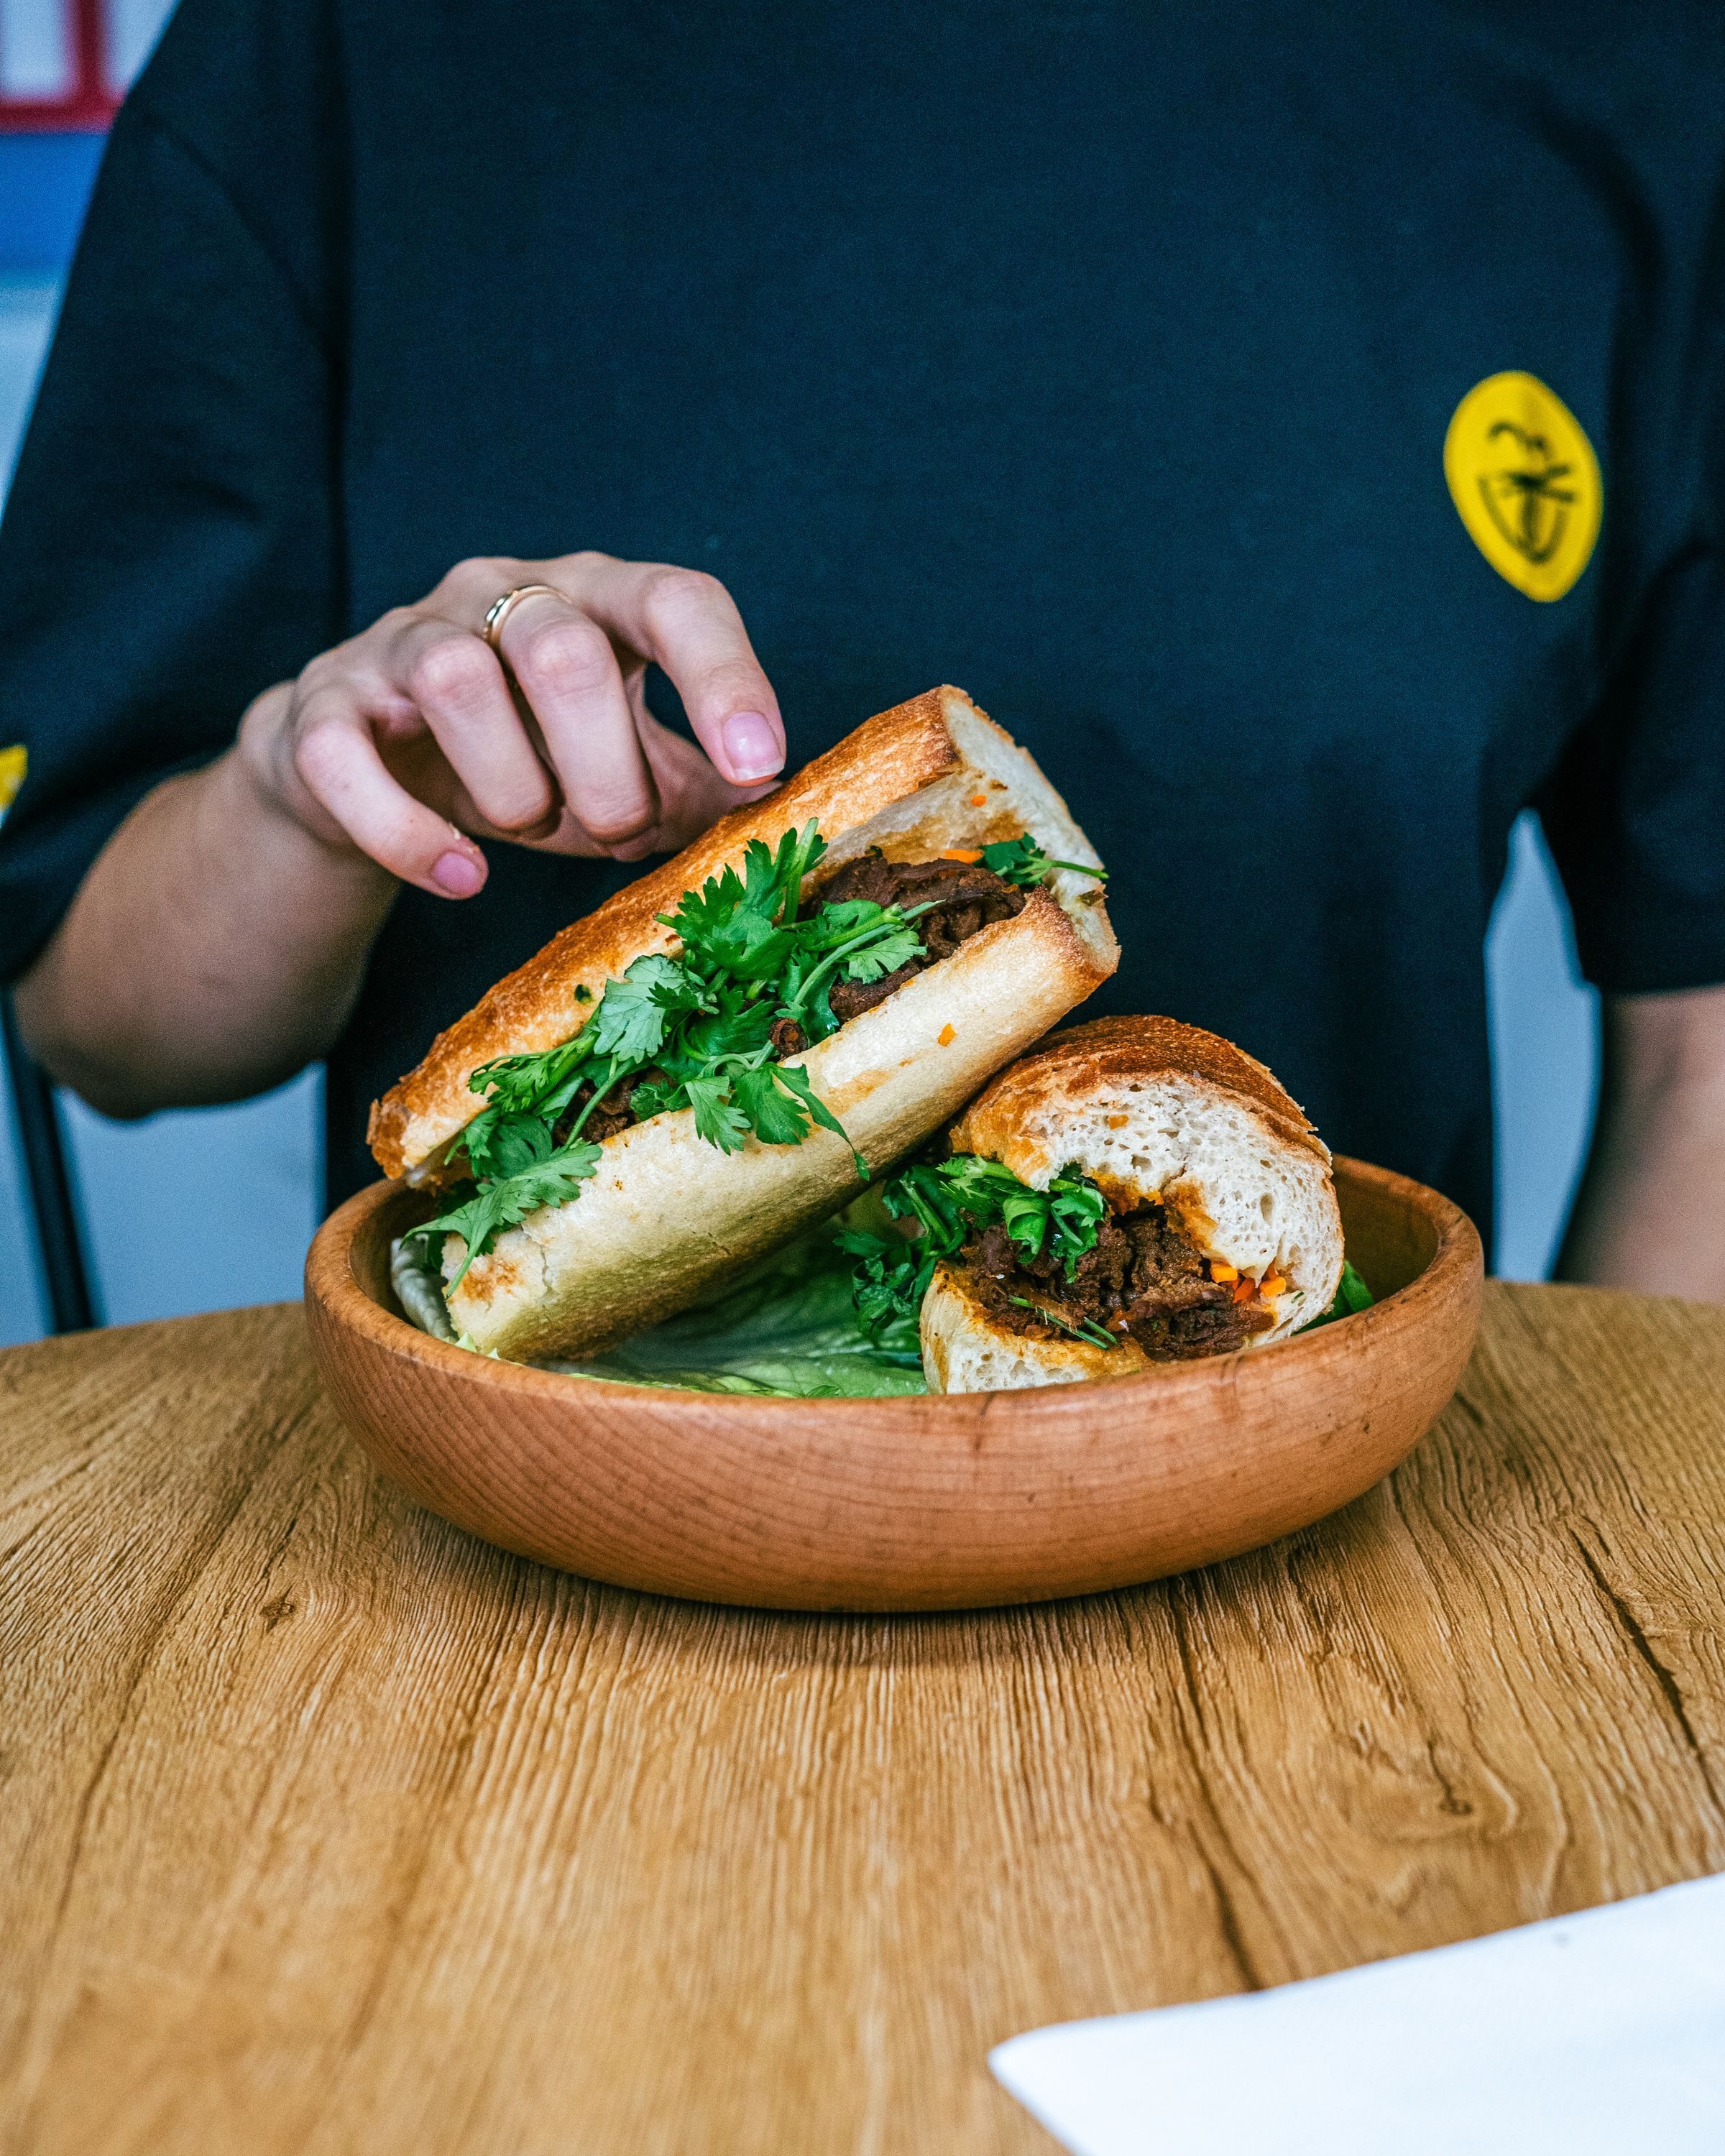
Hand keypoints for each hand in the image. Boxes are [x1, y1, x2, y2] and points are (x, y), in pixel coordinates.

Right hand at [236, 552, 786, 896]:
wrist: (358, 771)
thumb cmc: (520, 759)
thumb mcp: (621, 763)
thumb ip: (696, 783)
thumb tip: (772, 809)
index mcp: (592, 597)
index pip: (674, 600)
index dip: (725, 678)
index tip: (760, 766)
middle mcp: (495, 594)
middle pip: (563, 649)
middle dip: (606, 767)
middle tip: (620, 830)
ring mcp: (399, 642)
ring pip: (455, 681)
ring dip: (513, 788)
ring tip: (532, 828)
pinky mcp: (322, 708)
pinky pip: (347, 757)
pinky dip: (411, 833)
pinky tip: (462, 878)